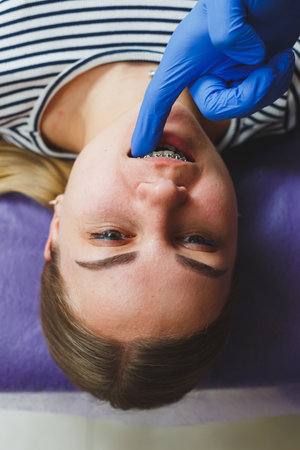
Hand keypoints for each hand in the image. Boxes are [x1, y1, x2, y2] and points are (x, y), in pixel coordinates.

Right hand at [131, 0, 298, 156]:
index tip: (139, 149)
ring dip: (267, 86)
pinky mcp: (250, 74)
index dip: (149, 123)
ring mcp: (228, 72)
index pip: (160, 95)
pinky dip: (277, 83)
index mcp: (188, 52)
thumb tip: (246, 58)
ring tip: (278, 56)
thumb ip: (226, 28)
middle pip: (216, 108)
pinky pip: (261, 98)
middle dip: (247, 96)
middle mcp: (205, 66)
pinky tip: (281, 59)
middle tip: (268, 68)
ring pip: (242, 106)